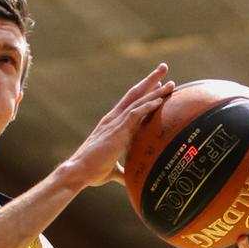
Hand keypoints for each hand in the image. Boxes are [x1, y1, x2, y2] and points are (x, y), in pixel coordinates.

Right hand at [65, 63, 174, 187]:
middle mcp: (113, 119)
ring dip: (154, 90)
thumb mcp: (111, 170)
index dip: (144, 92)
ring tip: (169, 82)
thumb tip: (131, 179)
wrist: (79, 171)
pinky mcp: (117, 130)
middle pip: (135, 94)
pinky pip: (135, 114)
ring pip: (138, 101)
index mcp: (111, 125)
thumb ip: (122, 172)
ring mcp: (115, 123)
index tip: (157, 83)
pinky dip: (148, 106)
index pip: (131, 104)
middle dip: (150, 80)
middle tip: (163, 68)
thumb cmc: (92, 171)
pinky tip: (159, 99)